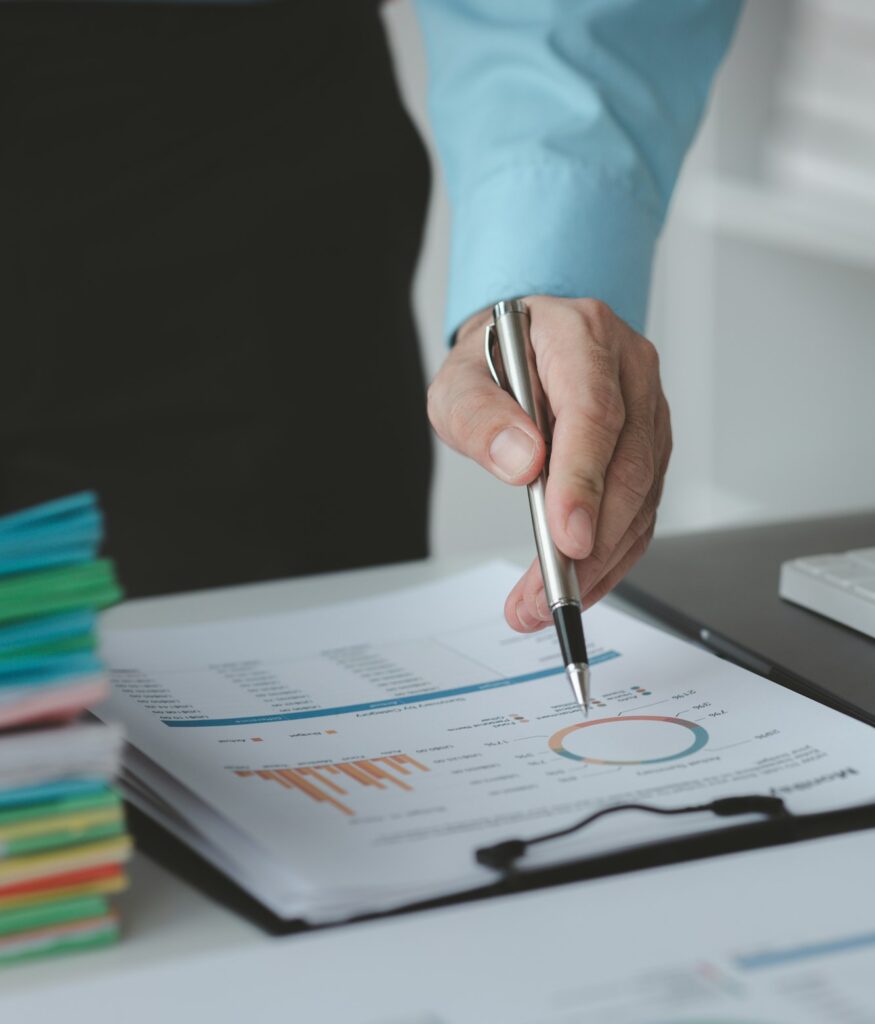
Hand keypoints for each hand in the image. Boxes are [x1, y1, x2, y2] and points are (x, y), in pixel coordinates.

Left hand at [427, 296, 671, 631]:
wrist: (522, 346)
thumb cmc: (492, 363)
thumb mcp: (458, 382)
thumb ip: (479, 416)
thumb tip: (520, 464)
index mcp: (581, 337)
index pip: (594, 413)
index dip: (583, 480)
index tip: (566, 539)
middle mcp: (628, 369)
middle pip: (629, 464)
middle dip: (591, 542)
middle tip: (546, 594)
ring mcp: (648, 408)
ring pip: (643, 496)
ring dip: (601, 561)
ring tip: (546, 603)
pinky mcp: (651, 446)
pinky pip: (642, 509)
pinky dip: (613, 555)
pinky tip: (578, 583)